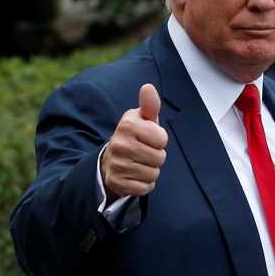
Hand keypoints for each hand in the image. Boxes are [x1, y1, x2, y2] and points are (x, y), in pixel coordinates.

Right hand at [101, 83, 166, 198]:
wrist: (112, 160)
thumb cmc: (135, 137)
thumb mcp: (142, 119)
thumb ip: (149, 105)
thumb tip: (148, 87)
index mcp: (127, 125)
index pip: (162, 139)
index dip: (159, 140)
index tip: (148, 138)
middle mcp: (119, 144)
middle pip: (160, 158)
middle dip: (156, 157)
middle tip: (144, 153)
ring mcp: (116, 164)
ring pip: (153, 174)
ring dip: (151, 171)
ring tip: (139, 164)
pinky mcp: (116, 182)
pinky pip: (144, 187)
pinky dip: (144, 184)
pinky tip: (135, 176)